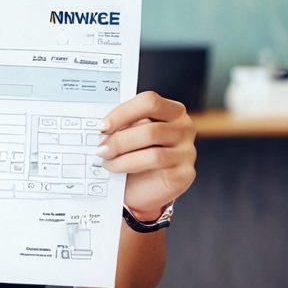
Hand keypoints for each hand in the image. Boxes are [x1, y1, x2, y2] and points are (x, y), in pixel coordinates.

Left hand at [97, 91, 196, 219]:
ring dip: (122, 157)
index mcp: (172, 110)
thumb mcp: (129, 133)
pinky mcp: (185, 173)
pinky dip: (130, 166)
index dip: (123, 112)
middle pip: (150, 129)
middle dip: (119, 140)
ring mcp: (188, 151)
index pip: (150, 102)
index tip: (102, 126)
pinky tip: (117, 169)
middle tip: (100, 148)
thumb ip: (122, 124)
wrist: (143, 186)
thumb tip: (102, 126)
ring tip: (106, 160)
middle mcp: (184, 127)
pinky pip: (155, 167)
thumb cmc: (135, 153)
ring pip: (153, 151)